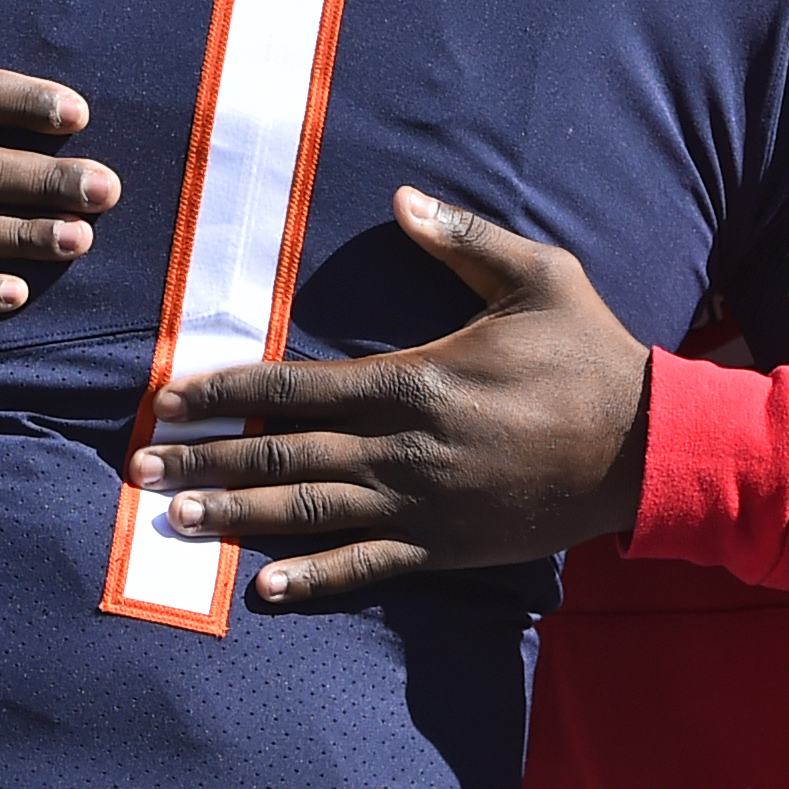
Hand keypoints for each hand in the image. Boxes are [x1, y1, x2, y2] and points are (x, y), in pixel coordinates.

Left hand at [126, 187, 651, 601]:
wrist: (649, 447)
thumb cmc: (590, 354)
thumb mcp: (536, 276)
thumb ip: (463, 237)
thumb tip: (402, 198)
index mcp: (413, 381)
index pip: (293, 386)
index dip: (225, 393)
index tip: (167, 398)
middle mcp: (404, 449)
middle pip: (284, 455)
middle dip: (206, 462)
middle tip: (139, 468)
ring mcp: (422, 506)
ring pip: (310, 514)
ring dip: (237, 519)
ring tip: (175, 521)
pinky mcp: (446, 548)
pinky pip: (368, 568)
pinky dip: (313, 580)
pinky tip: (263, 590)